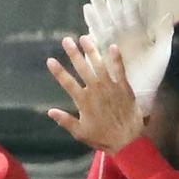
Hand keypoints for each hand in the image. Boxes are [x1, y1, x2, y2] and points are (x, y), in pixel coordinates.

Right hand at [47, 36, 144, 153]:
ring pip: (99, 65)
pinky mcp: (124, 88)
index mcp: (83, 101)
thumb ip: (65, 121)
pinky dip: (116, 58)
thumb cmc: (103, 138)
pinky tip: (113, 46)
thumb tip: (50, 111)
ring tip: (85, 38)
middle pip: (82, 68)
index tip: (50, 60)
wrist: (128, 141)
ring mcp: (110, 87)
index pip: (67, 82)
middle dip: (73, 53)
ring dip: (92, 51)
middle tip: (66, 40)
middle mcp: (96, 90)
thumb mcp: (81, 133)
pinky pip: (120, 70)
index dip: (58, 71)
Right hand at [83, 0, 172, 114]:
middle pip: (116, 10)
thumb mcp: (161, 54)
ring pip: (104, 19)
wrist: (141, 93)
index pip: (132, 10)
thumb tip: (167, 15)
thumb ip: (164, 35)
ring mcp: (112, 41)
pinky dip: (92, 22)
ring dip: (99, 5)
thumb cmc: (154, 75)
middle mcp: (124, 34)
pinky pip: (96, 34)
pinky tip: (88, 10)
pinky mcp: (103, 51)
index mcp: (138, 33)